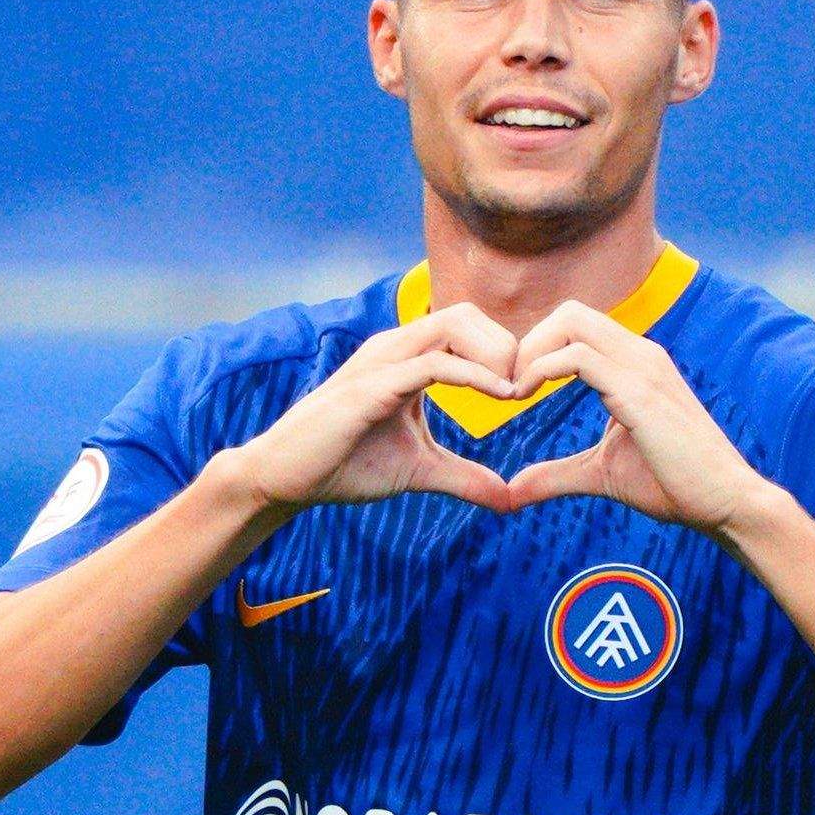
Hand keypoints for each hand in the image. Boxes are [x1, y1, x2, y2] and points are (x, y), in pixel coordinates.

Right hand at [230, 307, 523, 516]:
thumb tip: (509, 500)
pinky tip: (499, 395)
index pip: (465, 327)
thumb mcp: (421, 471)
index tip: (527, 389)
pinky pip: (433, 364)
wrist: (287, 478)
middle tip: (526, 386)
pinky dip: (473, 375)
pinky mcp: (371, 386)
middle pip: (464, 314)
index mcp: (405, 358)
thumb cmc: (345, 465)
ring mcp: (380, 362)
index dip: (503, 350)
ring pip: (451, 326)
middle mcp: (393, 349)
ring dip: (495, 353)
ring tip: (516, 390)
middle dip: (505, 343)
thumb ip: (466, 478)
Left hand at [495, 304, 773, 535]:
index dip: (538, 349)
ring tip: (512, 392)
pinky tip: (523, 397)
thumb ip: (556, 475)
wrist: (725, 501)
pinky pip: (577, 356)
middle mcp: (640, 355)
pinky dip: (540, 369)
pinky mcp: (639, 391)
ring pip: (571, 322)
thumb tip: (512, 491)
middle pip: (570, 312)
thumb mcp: (601, 474)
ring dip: (529, 352)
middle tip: (508, 387)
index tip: (515, 390)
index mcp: (636, 365)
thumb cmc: (674, 485)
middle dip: (528, 342)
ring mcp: (642, 367)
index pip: (577, 327)